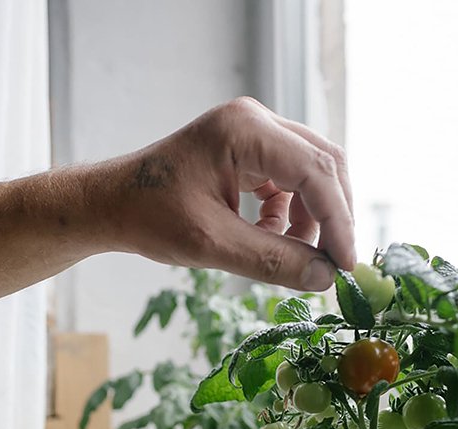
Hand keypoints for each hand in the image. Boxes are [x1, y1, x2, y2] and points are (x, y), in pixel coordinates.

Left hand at [101, 97, 354, 291]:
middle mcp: (255, 121)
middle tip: (335, 263)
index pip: (315, 172)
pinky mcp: (249, 150)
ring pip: (311, 173)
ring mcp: (253, 132)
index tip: (346, 264)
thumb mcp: (211, 245)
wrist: (110, 204)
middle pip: (324, 164)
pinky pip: (289, 179)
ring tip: (294, 255)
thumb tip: (324, 279)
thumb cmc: (148, 217)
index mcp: (245, 131)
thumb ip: (271, 261)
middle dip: (334, 216)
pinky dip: (291, 212)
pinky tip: (270, 237)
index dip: (338, 220)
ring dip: (312, 217)